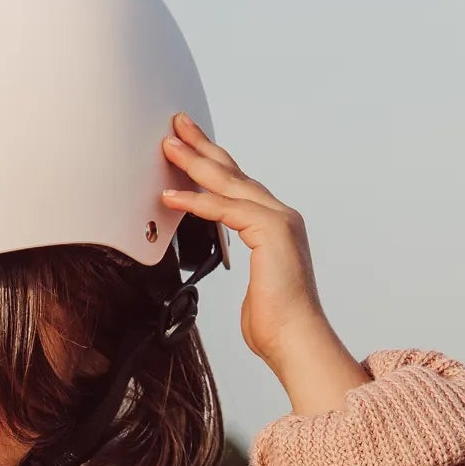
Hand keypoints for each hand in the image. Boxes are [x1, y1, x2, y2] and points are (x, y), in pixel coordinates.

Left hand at [161, 114, 370, 414]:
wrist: (296, 340)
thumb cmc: (274, 323)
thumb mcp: (250, 285)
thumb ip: (236, 258)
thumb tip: (215, 256)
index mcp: (274, 227)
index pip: (237, 186)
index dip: (211, 164)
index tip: (188, 146)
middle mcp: (280, 216)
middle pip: (233, 173)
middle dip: (203, 147)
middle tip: (177, 125)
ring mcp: (279, 221)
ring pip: (229, 183)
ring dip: (195, 163)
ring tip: (168, 146)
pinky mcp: (272, 231)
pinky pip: (225, 209)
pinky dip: (196, 202)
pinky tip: (171, 196)